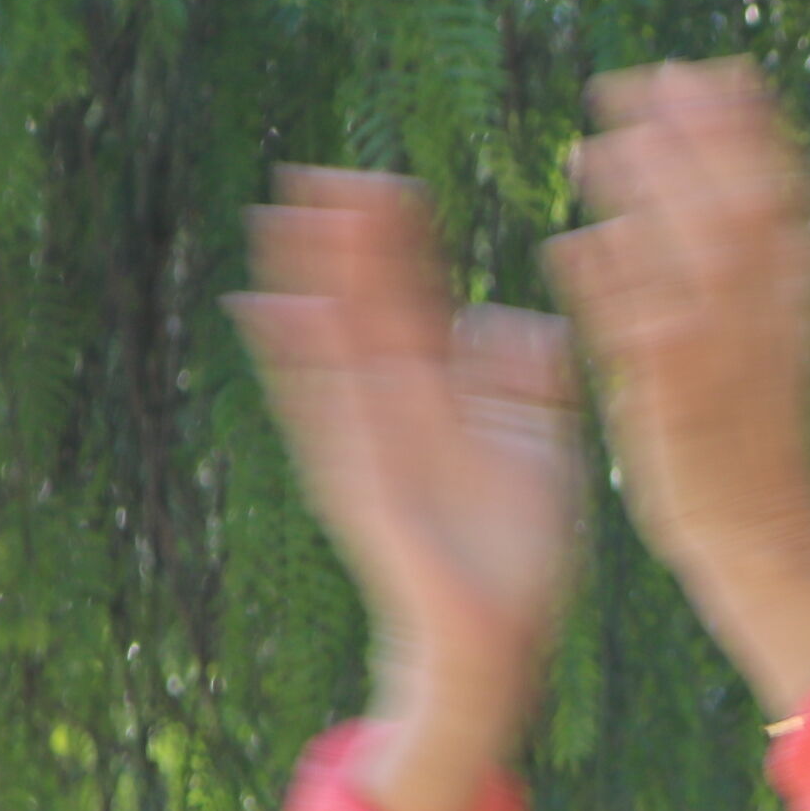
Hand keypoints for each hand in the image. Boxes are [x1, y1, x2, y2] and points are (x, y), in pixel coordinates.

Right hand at [230, 171, 583, 810]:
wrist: (492, 639)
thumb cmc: (520, 553)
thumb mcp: (543, 456)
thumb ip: (533, 387)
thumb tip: (522, 321)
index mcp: (447, 398)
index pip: (419, 302)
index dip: (405, 246)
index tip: (396, 185)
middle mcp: (399, 410)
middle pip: (367, 308)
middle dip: (346, 245)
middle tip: (323, 171)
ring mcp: (368, 440)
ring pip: (330, 346)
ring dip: (305, 283)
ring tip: (282, 216)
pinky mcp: (351, 478)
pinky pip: (314, 408)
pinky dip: (293, 360)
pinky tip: (267, 305)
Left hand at [546, 59, 809, 715]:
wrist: (765, 542)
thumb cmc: (751, 439)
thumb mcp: (773, 338)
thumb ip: (756, 265)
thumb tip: (738, 191)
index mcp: (802, 296)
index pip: (781, 182)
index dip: (740, 121)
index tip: (697, 72)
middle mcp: (773, 316)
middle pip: (735, 195)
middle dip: (684, 132)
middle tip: (627, 85)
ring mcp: (727, 356)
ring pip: (687, 249)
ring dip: (639, 192)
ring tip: (585, 152)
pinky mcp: (674, 400)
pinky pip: (636, 326)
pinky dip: (606, 281)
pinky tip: (571, 248)